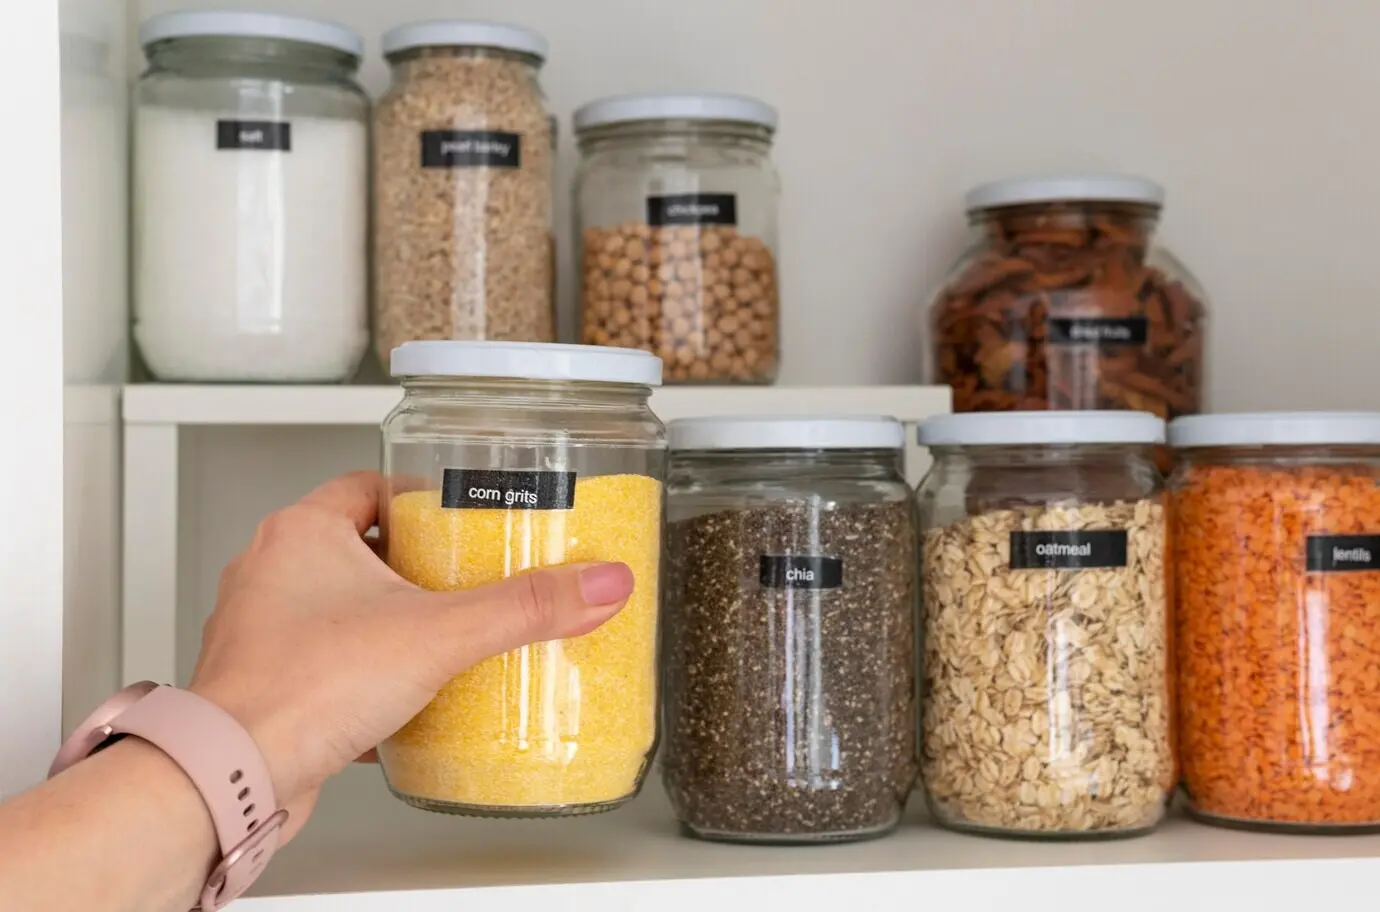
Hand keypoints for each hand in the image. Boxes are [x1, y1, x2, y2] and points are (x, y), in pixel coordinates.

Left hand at [186, 471, 634, 839]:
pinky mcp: (263, 683)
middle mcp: (270, 571)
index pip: (367, 485)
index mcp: (302, 532)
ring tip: (437, 634)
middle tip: (462, 576)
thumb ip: (523, 608)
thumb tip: (595, 584)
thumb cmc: (299, 690)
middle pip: (354, 545)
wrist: (233, 773)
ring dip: (383, 617)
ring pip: (333, 605)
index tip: (458, 512)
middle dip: (411, 562)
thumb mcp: (439, 634)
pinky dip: (360, 670)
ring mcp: (260, 629)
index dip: (418, 496)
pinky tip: (399, 695)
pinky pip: (320, 661)